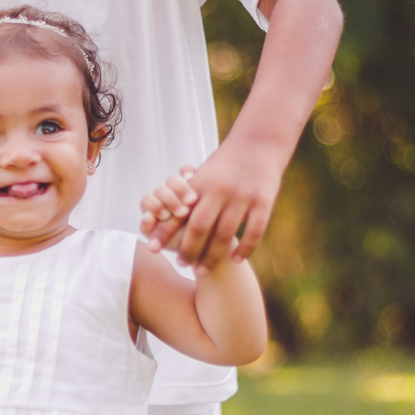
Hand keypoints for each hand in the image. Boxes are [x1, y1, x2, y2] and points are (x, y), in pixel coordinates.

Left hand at [144, 140, 283, 271]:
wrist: (258, 143)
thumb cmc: (225, 164)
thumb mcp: (203, 175)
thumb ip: (186, 196)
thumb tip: (161, 217)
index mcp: (202, 184)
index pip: (179, 213)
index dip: (164, 231)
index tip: (151, 248)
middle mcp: (220, 191)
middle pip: (200, 228)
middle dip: (189, 250)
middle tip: (182, 264)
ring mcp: (242, 197)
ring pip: (225, 235)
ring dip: (212, 256)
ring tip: (203, 270)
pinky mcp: (263, 202)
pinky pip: (254, 232)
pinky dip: (244, 249)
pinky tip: (236, 259)